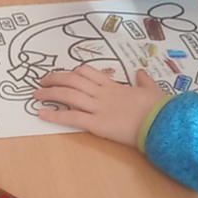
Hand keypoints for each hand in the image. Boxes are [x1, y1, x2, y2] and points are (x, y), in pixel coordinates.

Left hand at [32, 66, 165, 146]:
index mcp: (115, 86)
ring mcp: (98, 107)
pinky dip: (54, 115)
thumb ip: (145, 81)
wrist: (162, 122)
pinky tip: (41, 114)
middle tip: (42, 80)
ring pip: (68, 95)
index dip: (74, 72)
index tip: (66, 74)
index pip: (89, 73)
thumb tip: (141, 73)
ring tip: (36, 94)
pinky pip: (71, 117)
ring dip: (49, 93)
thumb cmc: (159, 108)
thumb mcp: (154, 90)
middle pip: (73, 80)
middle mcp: (102, 94)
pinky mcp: (97, 124)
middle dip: (55, 79)